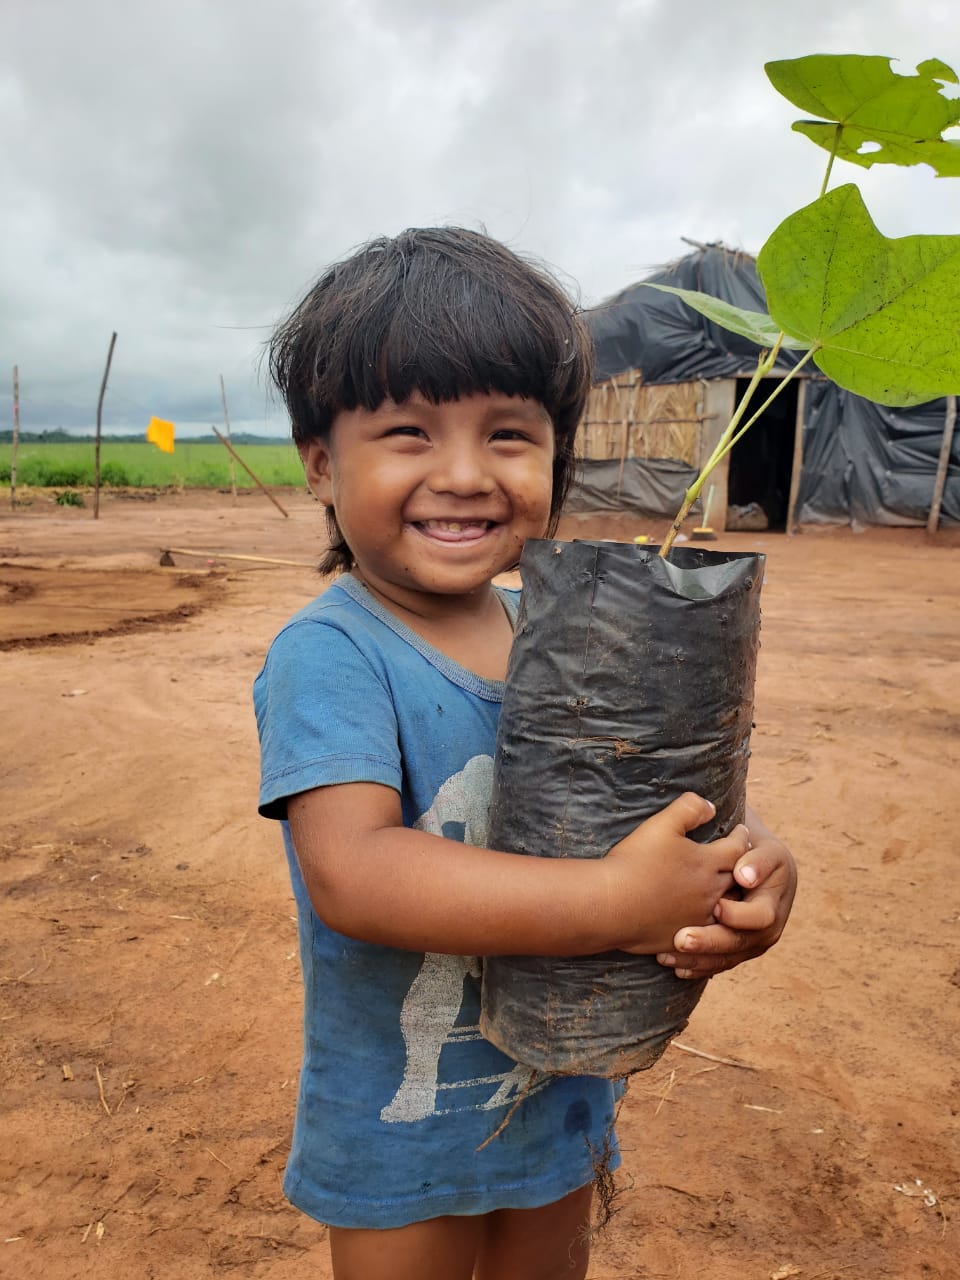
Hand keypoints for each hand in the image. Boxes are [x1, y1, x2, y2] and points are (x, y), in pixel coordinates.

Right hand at [605, 793, 748, 955]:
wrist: (610, 904)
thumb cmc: (634, 861)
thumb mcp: (660, 824)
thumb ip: (689, 809)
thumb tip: (710, 806)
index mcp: (707, 862)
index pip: (737, 847)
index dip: (740, 837)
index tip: (740, 831)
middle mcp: (710, 891)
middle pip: (738, 879)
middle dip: (741, 867)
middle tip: (739, 860)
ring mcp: (698, 917)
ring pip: (727, 909)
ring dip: (730, 898)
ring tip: (727, 890)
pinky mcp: (684, 937)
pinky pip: (707, 933)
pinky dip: (711, 924)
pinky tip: (706, 921)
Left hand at [656, 804, 796, 977]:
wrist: (750, 863)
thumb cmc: (754, 851)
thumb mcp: (764, 850)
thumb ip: (758, 860)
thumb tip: (744, 876)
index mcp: (774, 904)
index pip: (760, 917)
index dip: (739, 915)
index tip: (715, 906)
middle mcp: (765, 930)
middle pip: (739, 943)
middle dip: (710, 942)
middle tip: (680, 938)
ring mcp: (749, 943)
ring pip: (725, 959)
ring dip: (697, 960)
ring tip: (667, 956)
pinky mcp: (733, 951)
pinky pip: (715, 964)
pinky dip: (695, 967)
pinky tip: (673, 966)